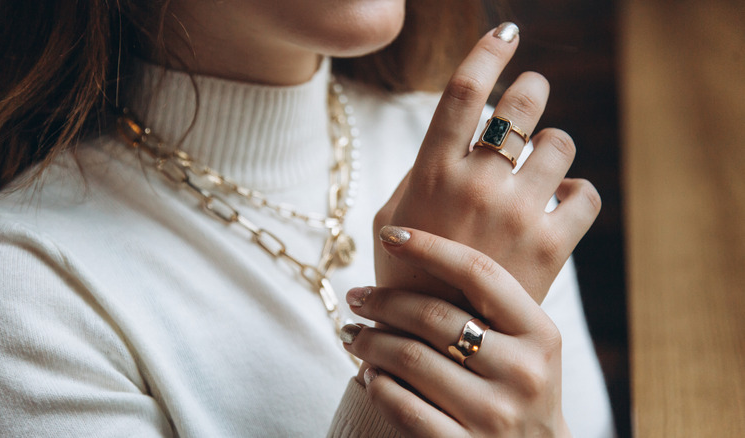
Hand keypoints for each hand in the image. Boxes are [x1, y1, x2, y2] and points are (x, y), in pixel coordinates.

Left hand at [342, 228, 571, 436]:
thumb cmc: (520, 386)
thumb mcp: (528, 343)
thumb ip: (490, 304)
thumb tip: (418, 247)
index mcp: (540, 334)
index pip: (479, 272)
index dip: (430, 246)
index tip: (390, 235)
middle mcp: (523, 372)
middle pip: (434, 316)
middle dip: (383, 301)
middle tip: (356, 297)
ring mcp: (494, 415)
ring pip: (411, 359)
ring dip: (370, 342)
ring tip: (353, 334)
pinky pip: (403, 406)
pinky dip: (377, 385)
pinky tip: (370, 374)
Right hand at [374, 23, 600, 303]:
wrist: (434, 342)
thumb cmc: (405, 275)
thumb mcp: (392, 217)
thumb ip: (420, 172)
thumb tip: (455, 138)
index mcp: (433, 172)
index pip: (464, 90)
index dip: (488, 50)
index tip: (507, 31)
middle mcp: (478, 184)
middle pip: (521, 104)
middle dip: (532, 89)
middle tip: (531, 92)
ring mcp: (518, 214)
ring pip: (559, 144)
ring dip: (553, 143)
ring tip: (542, 161)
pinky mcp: (552, 246)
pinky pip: (586, 194)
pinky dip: (579, 190)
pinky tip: (562, 197)